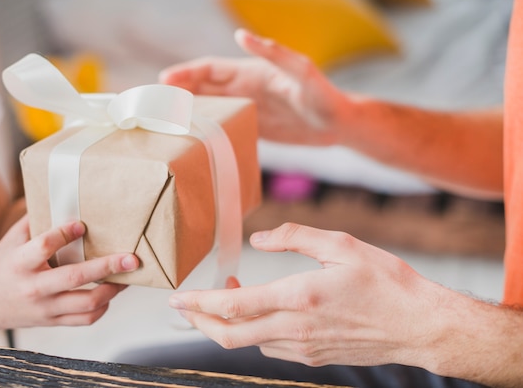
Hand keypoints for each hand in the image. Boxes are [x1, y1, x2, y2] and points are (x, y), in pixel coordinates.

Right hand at [0, 216, 138, 335]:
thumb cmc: (1, 266)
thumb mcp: (10, 240)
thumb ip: (34, 220)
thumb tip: (61, 194)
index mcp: (20, 263)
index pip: (44, 246)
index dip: (64, 234)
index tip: (83, 224)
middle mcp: (33, 287)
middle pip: (74, 277)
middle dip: (107, 267)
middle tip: (131, 258)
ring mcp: (45, 308)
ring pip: (86, 303)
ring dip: (112, 289)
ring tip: (127, 276)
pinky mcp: (53, 322)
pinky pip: (84, 319)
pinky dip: (102, 307)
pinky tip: (109, 293)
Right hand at [159, 29, 352, 145]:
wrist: (340, 125)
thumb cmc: (324, 96)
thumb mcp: (302, 72)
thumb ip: (274, 53)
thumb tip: (242, 35)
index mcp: (250, 72)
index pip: (210, 69)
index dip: (186, 73)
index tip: (163, 81)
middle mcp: (244, 89)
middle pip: (203, 87)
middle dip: (177, 92)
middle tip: (153, 105)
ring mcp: (247, 108)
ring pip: (209, 107)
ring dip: (187, 112)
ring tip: (164, 123)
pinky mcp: (253, 127)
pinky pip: (222, 126)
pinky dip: (204, 130)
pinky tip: (191, 140)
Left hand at [168, 223, 453, 367]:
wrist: (419, 325)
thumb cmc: (385, 282)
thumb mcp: (342, 245)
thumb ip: (294, 238)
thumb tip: (258, 238)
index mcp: (299, 297)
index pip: (233, 306)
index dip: (199, 303)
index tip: (177, 297)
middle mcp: (296, 328)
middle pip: (230, 335)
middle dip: (200, 321)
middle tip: (187, 306)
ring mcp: (304, 348)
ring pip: (249, 343)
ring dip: (229, 324)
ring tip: (229, 297)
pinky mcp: (314, 357)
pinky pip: (272, 348)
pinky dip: (254, 332)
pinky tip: (261, 314)